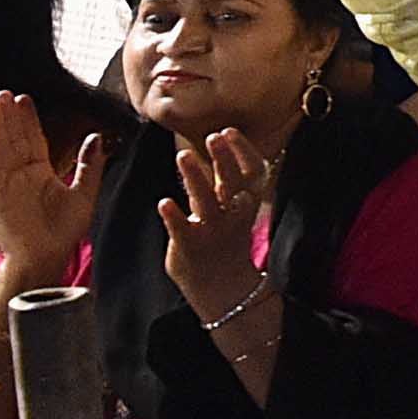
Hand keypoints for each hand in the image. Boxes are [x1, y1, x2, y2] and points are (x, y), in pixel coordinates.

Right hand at [0, 90, 109, 277]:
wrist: (46, 257)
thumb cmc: (63, 231)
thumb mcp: (84, 194)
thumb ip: (90, 166)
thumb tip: (97, 137)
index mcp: (39, 171)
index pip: (32, 138)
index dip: (27, 119)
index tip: (23, 98)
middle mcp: (19, 174)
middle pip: (12, 139)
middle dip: (7, 116)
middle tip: (2, 93)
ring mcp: (5, 184)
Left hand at [160, 129, 279, 327]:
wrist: (223, 288)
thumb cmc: (225, 239)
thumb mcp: (234, 209)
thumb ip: (226, 181)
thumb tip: (218, 144)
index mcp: (246, 202)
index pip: (253, 171)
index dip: (243, 150)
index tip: (228, 130)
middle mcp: (233, 214)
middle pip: (232, 181)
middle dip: (224, 158)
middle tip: (213, 136)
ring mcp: (212, 231)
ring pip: (207, 202)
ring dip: (196, 178)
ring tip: (183, 156)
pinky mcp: (190, 247)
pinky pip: (182, 229)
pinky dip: (174, 216)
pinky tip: (163, 202)